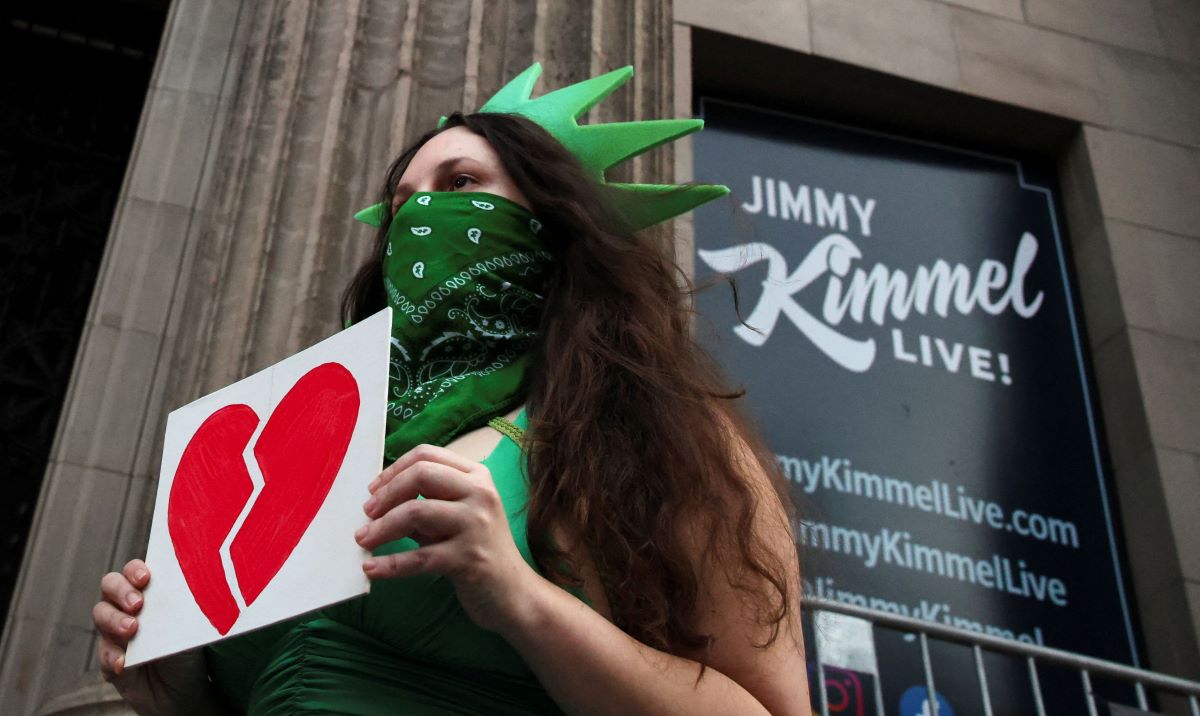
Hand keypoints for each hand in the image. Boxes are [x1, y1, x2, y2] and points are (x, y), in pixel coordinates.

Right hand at [93, 560, 221, 714]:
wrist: (181, 689)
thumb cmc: (186, 648)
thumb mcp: (190, 625)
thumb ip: (185, 606)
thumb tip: (196, 589)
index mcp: (148, 592)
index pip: (133, 570)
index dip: (135, 570)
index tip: (146, 578)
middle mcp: (126, 606)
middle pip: (110, 585)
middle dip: (121, 591)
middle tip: (138, 604)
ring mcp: (114, 631)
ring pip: (101, 614)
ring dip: (115, 620)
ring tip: (132, 630)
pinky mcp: (108, 658)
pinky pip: (103, 653)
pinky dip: (112, 656)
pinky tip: (124, 662)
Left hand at [356, 444, 541, 633]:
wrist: (513, 592)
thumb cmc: (478, 549)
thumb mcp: (455, 516)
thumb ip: (426, 501)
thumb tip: (377, 500)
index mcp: (477, 476)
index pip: (427, 455)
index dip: (393, 470)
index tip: (373, 491)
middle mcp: (480, 493)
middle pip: (421, 474)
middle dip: (386, 493)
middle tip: (367, 514)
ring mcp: (476, 524)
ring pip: (416, 512)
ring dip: (381, 528)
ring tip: (363, 540)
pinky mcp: (469, 558)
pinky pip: (419, 557)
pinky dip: (389, 564)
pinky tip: (371, 568)